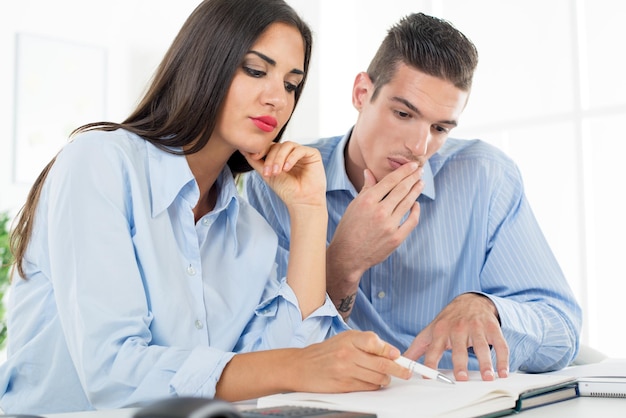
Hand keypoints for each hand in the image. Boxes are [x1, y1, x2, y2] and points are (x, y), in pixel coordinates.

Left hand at [244, 141, 325, 208]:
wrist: (301, 201)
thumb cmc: (286, 190)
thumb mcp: (266, 174)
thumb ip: (255, 161)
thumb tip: (242, 148)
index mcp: (282, 155)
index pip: (270, 146)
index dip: (262, 149)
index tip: (254, 156)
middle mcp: (292, 152)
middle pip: (278, 146)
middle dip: (271, 158)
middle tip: (268, 172)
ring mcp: (302, 152)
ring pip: (287, 145)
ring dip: (279, 158)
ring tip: (277, 172)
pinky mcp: (313, 154)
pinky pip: (300, 150)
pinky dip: (291, 158)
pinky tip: (287, 169)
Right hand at [295, 330, 410, 392]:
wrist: (301, 366)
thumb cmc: (325, 352)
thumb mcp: (344, 339)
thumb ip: (366, 343)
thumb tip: (390, 352)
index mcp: (349, 339)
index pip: (375, 343)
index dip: (390, 351)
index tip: (398, 356)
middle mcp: (347, 354)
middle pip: (381, 364)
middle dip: (398, 370)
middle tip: (406, 372)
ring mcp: (345, 371)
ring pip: (377, 379)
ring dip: (385, 380)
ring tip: (384, 377)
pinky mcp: (343, 385)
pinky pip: (367, 388)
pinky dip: (374, 386)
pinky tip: (371, 382)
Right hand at [326, 163, 423, 314]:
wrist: (347, 256)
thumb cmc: (348, 229)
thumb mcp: (354, 206)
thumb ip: (365, 188)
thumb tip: (369, 171)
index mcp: (367, 201)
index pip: (390, 181)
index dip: (404, 171)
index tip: (412, 165)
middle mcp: (379, 211)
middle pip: (401, 190)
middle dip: (413, 178)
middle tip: (420, 171)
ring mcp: (389, 226)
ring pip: (408, 203)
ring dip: (416, 191)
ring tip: (421, 183)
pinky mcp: (396, 238)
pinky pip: (411, 221)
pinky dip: (415, 211)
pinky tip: (416, 204)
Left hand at [404, 293, 509, 380]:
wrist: (469, 301)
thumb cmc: (448, 321)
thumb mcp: (430, 331)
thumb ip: (417, 348)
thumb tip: (401, 362)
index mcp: (441, 331)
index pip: (433, 349)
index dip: (430, 362)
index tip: (428, 377)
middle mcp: (458, 328)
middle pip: (459, 348)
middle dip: (460, 363)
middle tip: (462, 378)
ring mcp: (476, 327)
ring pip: (481, 346)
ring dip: (486, 362)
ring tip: (487, 377)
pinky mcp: (492, 328)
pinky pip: (499, 344)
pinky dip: (503, 358)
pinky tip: (502, 371)